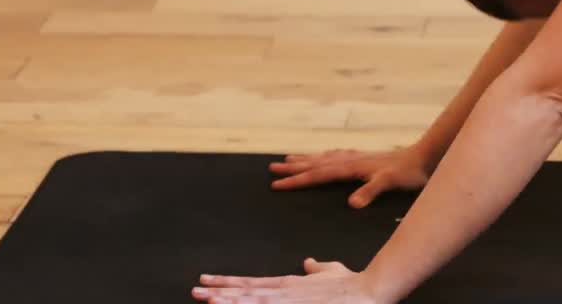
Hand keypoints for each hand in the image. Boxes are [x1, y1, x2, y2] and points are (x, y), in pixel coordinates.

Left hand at [192, 259, 382, 303]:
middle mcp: (283, 292)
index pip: (250, 282)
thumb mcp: (329, 272)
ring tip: (207, 299)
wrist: (365, 292)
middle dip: (218, 292)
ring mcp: (288, 302)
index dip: (227, 282)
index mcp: (287, 284)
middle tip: (195, 290)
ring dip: (228, 301)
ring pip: (251, 301)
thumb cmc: (349, 285)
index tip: (207, 281)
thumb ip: (316, 268)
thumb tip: (308, 261)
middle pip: (244, 291)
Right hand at [269, 147, 431, 207]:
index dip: (296, 180)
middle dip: (293, 168)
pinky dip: (325, 156)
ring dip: (306, 159)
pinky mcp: (365, 158)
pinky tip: (325, 155)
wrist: (424, 156)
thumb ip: (370, 191)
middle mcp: (350, 159)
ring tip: (289, 159)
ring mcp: (357, 157)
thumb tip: (351, 204)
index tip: (275, 184)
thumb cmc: (408, 172)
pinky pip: (336, 156)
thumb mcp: (389, 183)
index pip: (318, 174)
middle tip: (272, 169)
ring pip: (324, 158)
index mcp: (351, 167)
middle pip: (315, 163)